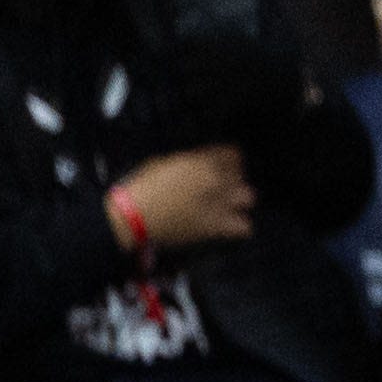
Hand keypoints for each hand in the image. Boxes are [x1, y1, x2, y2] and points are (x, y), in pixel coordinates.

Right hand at [119, 142, 253, 248]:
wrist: (133, 218)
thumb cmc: (142, 188)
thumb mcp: (165, 162)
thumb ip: (191, 161)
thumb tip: (202, 163)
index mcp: (203, 162)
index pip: (233, 153)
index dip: (226, 159)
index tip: (220, 164)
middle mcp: (218, 181)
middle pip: (240, 174)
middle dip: (231, 178)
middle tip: (218, 184)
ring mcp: (221, 204)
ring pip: (248, 197)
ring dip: (237, 199)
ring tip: (224, 204)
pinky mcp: (218, 228)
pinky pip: (244, 227)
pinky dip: (238, 226)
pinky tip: (227, 225)